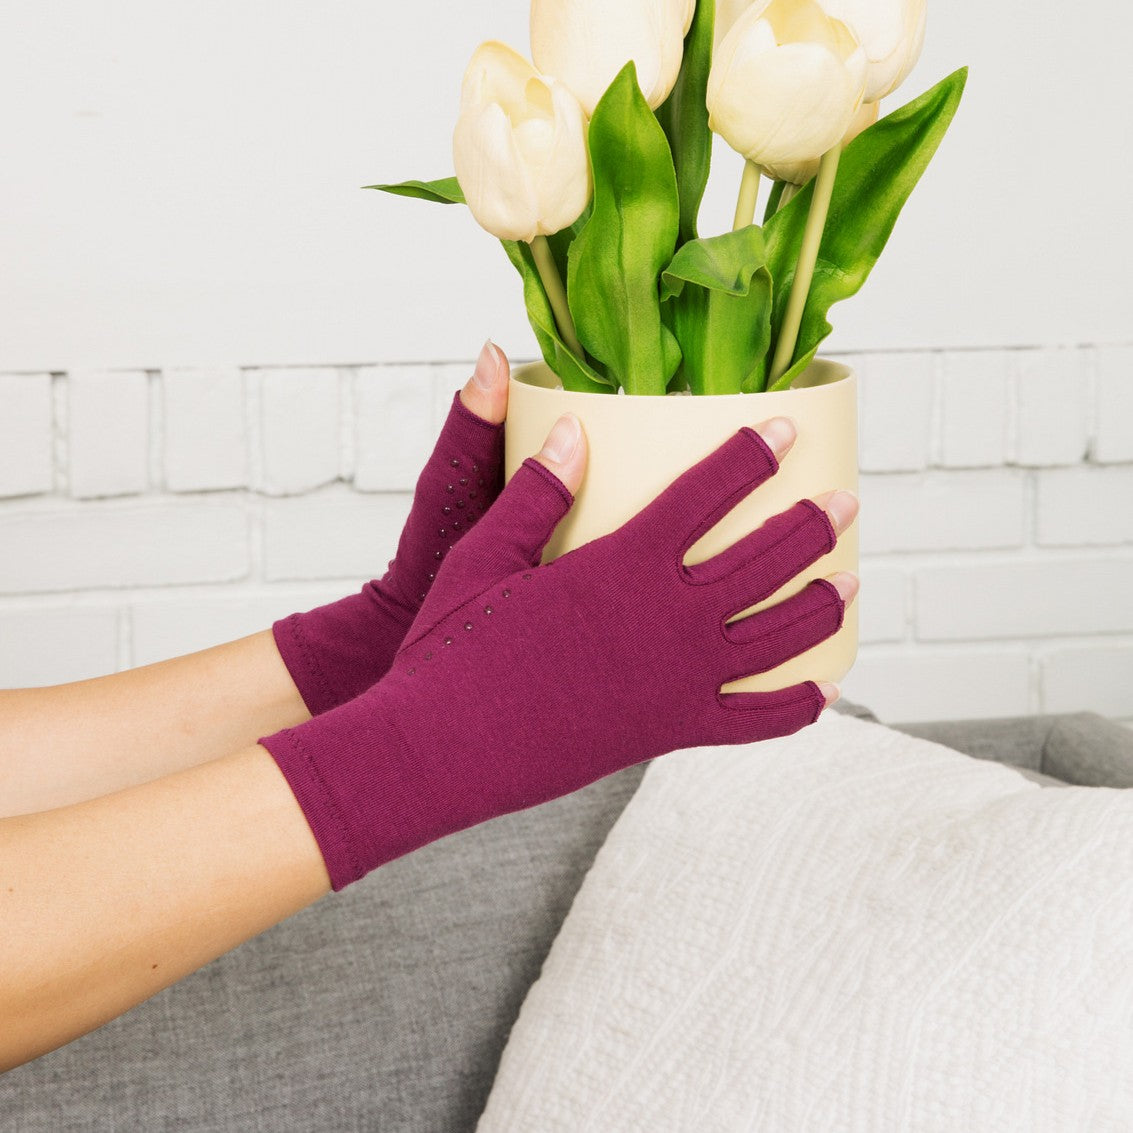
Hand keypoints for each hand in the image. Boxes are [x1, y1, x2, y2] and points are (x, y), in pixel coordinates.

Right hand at [262, 413, 858, 888]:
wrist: (442, 751)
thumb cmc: (453, 649)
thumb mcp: (483, 558)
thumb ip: (536, 494)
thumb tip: (577, 430)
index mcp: (623, 564)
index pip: (708, 492)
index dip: (752, 454)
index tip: (786, 427)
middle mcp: (667, 619)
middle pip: (766, 561)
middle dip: (814, 524)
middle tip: (848, 500)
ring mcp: (678, 680)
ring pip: (780, 638)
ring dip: (823, 604)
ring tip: (853, 580)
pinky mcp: (670, 730)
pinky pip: (755, 722)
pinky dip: (797, 707)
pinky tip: (825, 690)